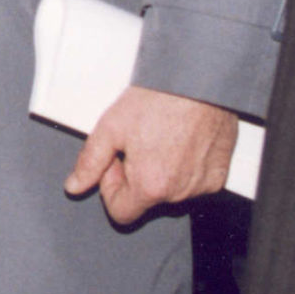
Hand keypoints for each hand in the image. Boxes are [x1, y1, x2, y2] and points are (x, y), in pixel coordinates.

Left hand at [65, 85, 239, 224]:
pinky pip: (194, 182)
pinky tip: (179, 141)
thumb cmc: (159, 98)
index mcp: (151, 186)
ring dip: (159, 172)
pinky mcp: (219, 175)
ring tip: (159, 138)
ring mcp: (203, 185)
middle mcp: (180, 193)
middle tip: (136, 143)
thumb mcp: (111, 127)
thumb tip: (75, 185)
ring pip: (170, 191)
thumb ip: (90, 162)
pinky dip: (184, 168)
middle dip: (135, 176)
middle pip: (146, 200)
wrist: (199, 80)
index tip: (115, 162)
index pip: (121, 213)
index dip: (110, 188)